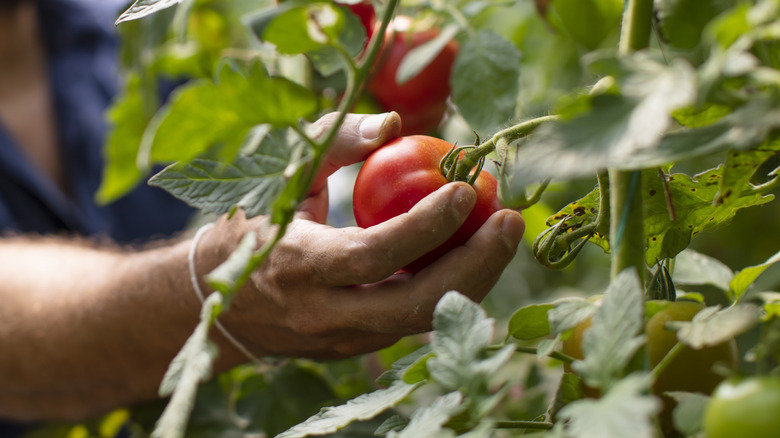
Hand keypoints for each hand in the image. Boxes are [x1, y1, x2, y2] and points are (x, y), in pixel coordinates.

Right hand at [202, 112, 524, 361]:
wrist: (216, 302)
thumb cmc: (252, 225)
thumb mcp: (282, 174)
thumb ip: (335, 142)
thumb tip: (394, 124)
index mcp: (297, 266)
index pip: (372, 254)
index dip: (425, 226)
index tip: (467, 189)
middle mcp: (321, 313)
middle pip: (413, 305)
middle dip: (475, 266)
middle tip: (511, 222)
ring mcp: (341, 340)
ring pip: (422, 321)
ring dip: (473, 281)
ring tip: (501, 236)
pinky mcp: (355, 349)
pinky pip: (412, 323)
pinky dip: (447, 291)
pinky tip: (469, 256)